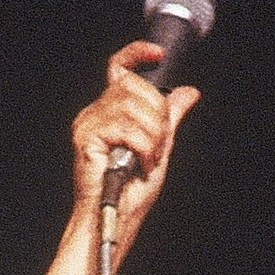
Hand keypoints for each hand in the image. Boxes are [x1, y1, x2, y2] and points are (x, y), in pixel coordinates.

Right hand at [70, 40, 198, 253]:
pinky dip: (143, 147)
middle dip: (158, 114)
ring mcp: (88, 123)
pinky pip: (126, 127)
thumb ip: (170, 118)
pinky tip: (142, 164)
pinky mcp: (86, 137)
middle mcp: (96, 112)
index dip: (137, 54)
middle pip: (134, 86)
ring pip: (132, 105)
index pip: (120, 69)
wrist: (116, 219)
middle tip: (159, 146)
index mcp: (111, 111)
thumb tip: (188, 92)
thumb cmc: (131, 192)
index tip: (158, 54)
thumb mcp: (160, 147)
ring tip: (150, 158)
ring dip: (153, 134)